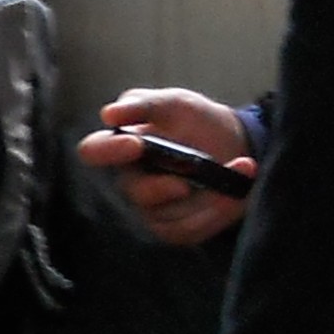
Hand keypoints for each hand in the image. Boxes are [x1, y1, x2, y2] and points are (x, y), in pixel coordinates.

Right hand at [77, 86, 255, 246]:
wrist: (236, 145)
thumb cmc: (196, 121)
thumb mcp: (175, 103)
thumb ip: (143, 105)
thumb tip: (109, 114)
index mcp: (122, 146)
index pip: (94, 151)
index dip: (108, 151)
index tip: (135, 145)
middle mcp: (131, 180)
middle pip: (132, 191)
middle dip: (162, 185)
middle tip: (189, 178)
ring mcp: (152, 208)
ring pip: (165, 215)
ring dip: (206, 195)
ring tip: (240, 168)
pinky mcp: (175, 228)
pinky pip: (188, 230)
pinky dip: (217, 211)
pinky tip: (234, 192)